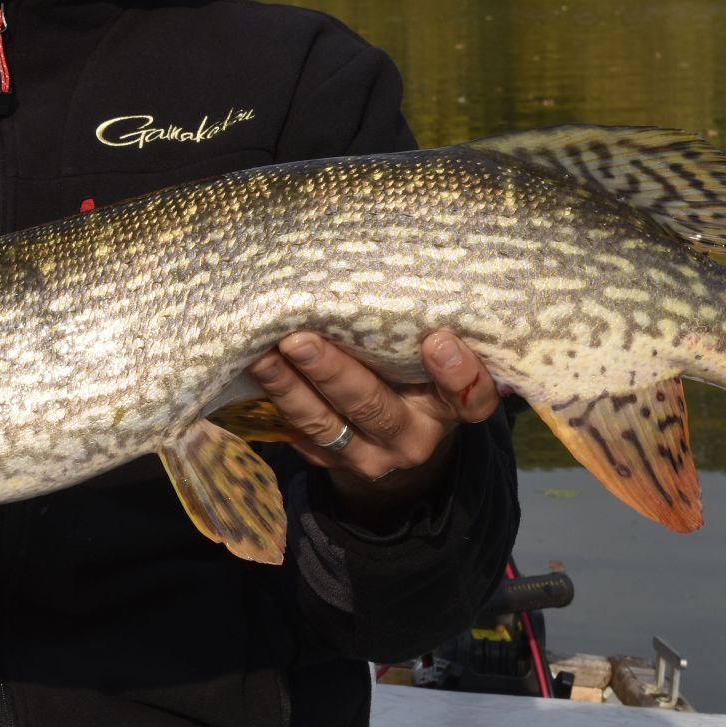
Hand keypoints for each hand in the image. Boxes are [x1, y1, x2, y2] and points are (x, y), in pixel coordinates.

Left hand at [247, 329, 498, 516]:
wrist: (391, 439)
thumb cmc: (416, 375)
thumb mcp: (430, 359)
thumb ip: (419, 331)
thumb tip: (384, 265)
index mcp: (449, 408)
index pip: (469, 400)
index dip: (459, 375)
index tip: (437, 339)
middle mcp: (412, 438)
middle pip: (375, 408)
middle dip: (334, 373)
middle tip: (300, 339)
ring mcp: (367, 455)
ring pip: (325, 424)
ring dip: (288, 387)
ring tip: (263, 355)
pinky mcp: (329, 461)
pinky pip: (299, 433)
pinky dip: (276, 400)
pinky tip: (255, 371)